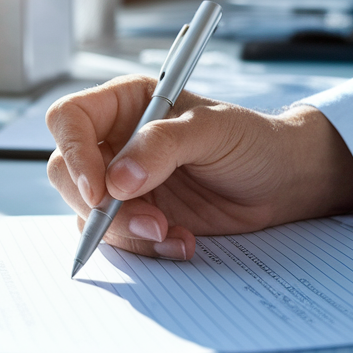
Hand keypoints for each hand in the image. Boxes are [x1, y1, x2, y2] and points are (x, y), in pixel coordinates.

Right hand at [45, 75, 352, 259]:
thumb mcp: (213, 130)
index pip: (70, 120)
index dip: (74, 152)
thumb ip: (163, 146)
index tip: (100, 188)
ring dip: (126, 232)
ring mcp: (124, 182)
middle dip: (100, 205)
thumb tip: (119, 179)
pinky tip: (182, 242)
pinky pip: (118, 238)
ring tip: (172, 234)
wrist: (284, 183)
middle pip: (67, 172)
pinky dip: (145, 247)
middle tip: (147, 220)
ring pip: (88, 212)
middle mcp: (115, 141)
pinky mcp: (138, 216)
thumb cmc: (253, 140)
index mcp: (125, 104)